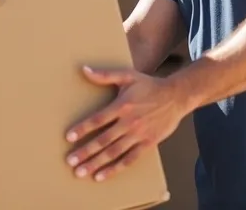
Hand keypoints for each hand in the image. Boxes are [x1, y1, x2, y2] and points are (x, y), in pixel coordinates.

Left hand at [64, 66, 184, 181]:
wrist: (176, 97)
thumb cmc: (149, 85)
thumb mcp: (128, 75)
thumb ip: (105, 75)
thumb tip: (83, 69)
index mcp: (122, 106)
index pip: (98, 120)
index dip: (82, 129)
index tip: (68, 137)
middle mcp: (129, 122)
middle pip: (103, 140)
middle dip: (85, 151)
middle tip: (70, 161)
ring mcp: (139, 135)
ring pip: (114, 152)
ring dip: (96, 163)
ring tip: (81, 172)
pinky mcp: (148, 144)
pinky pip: (129, 159)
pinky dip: (115, 168)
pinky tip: (101, 176)